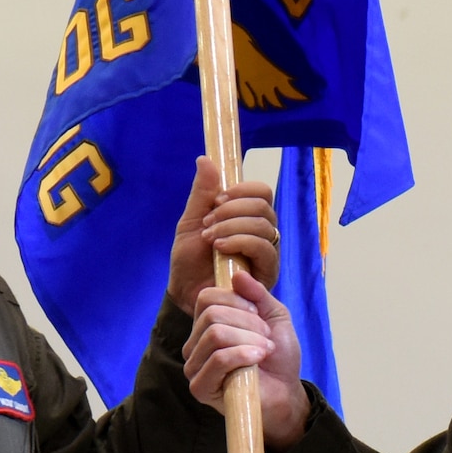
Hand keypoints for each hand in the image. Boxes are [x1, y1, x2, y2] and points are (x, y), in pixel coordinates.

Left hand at [168, 158, 279, 315]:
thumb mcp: (191, 222)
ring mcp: (266, 253)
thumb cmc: (190, 261)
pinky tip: (219, 248)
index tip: (216, 200)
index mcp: (246, 217)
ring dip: (233, 226)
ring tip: (210, 238)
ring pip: (265, 225)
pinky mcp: (267, 273)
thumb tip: (205, 159)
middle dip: (233, 209)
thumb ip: (202, 193)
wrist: (184, 293)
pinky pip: (265, 249)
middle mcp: (262, 233)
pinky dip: (240, 242)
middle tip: (209, 222)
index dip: (242, 190)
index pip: (262, 192)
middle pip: (264, 205)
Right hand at [184, 272, 309, 449]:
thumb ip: (258, 294)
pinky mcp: (200, 387)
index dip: (236, 300)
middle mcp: (194, 344)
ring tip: (265, 350)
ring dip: (249, 339)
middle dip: (247, 322)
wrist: (286, 392)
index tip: (259, 314)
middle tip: (266, 337)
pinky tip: (258, 359)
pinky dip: (243, 354)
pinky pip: (218, 358)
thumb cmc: (278, 357)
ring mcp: (194, 366)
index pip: (206, 297)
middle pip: (212, 315)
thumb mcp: (273, 316)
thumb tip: (238, 275)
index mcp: (206, 325)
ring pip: (215, 334)